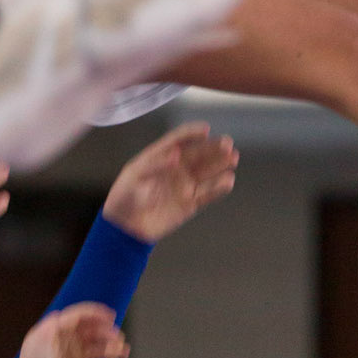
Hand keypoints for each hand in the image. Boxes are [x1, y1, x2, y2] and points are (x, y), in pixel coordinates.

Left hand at [14, 302, 127, 357]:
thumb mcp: (41, 338)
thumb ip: (54, 323)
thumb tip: (62, 313)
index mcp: (58, 331)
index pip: (80, 317)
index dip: (96, 314)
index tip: (112, 317)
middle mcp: (67, 344)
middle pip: (93, 333)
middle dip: (108, 333)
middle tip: (119, 339)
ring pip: (98, 352)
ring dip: (112, 350)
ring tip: (123, 353)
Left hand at [102, 123, 236, 242]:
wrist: (126, 227)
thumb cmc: (124, 197)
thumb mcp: (135, 176)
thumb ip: (155, 164)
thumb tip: (176, 155)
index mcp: (160, 156)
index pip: (179, 140)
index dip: (192, 133)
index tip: (205, 130)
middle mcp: (176, 168)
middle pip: (198, 154)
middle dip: (212, 148)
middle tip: (227, 143)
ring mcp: (184, 185)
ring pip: (206, 172)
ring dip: (220, 164)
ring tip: (233, 157)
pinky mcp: (190, 203)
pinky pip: (207, 193)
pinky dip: (218, 187)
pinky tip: (228, 180)